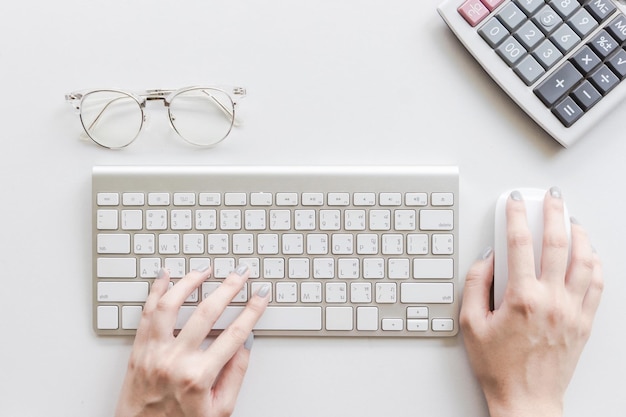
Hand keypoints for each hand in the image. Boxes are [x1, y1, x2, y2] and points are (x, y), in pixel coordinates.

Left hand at [115, 264, 269, 416]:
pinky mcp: (138, 350)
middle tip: (241, 273)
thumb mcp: (219, 410)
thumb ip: (235, 375)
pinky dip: (155, 291)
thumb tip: (246, 343)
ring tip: (205, 270)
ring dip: (190, 282)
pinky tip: (165, 276)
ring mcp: (153, 353)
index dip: (252, 311)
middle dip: (229, 287)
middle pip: (207, 312)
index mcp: (199, 376)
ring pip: (171, 304)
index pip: (234, 333)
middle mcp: (175, 360)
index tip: (261, 296)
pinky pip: (146, 313)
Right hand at [461, 188, 602, 416]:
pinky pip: (597, 285)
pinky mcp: (584, 323)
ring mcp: (572, 310)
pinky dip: (596, 264)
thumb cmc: (498, 366)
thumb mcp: (470, 324)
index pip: (519, 243)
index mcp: (521, 298)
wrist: (526, 400)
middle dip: (554, 213)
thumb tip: (486, 258)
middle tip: (551, 198)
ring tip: (573, 221)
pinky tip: (590, 255)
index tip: (514, 202)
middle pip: (557, 243)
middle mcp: (551, 300)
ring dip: (580, 235)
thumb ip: (475, 284)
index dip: (515, 215)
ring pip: (584, 260)